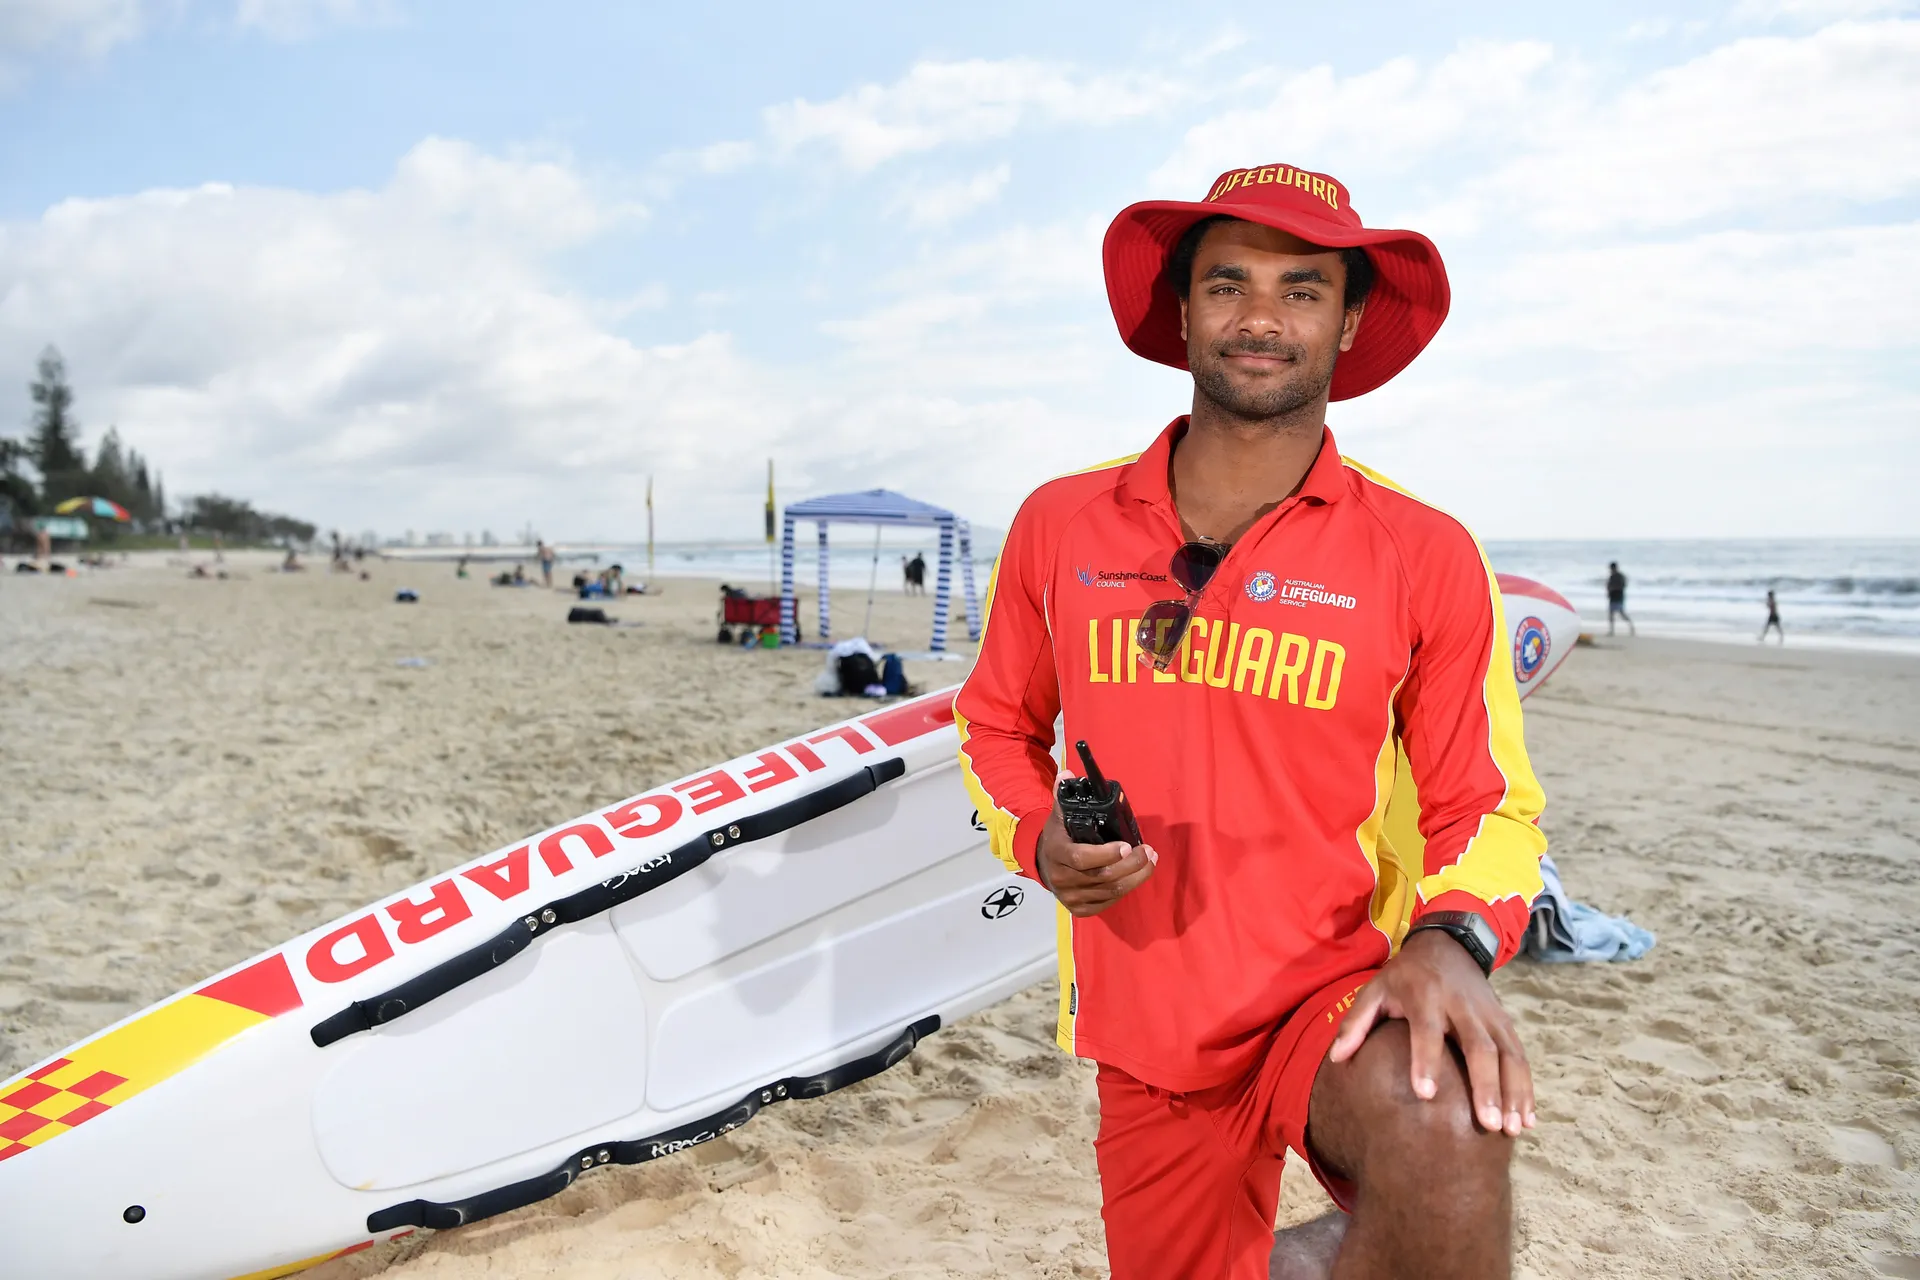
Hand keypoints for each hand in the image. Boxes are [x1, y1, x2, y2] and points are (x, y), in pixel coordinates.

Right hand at [1033, 807, 1156, 917]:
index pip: (1082, 858)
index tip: (1128, 845)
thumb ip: (1063, 795)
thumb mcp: (1058, 816)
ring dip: (1136, 877)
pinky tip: (1137, 876)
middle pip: (1103, 877)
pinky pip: (1108, 902)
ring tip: (1150, 860)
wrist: (1044, 864)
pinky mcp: (1079, 909)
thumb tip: (1067, 773)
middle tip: (1148, 851)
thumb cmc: (1058, 837)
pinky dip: (1126, 889)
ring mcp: (1070, 896)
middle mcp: (1062, 878)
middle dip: (1132, 864)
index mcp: (1057, 853)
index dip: (1107, 854)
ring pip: (1110, 891)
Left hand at [1327, 929, 1535, 1135]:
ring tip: (1512, 1130)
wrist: (1448, 945)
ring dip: (1514, 1092)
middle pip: (1479, 1047)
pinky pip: (1521, 1056)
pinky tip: (1527, 1119)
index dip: (1426, 1059)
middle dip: (1486, 1086)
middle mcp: (1462, 1006)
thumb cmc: (1405, 977)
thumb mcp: (1375, 988)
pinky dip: (1526, 1088)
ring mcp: (1489, 1015)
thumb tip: (1336, 1058)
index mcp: (1426, 996)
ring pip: (1508, 1055)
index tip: (1425, 1095)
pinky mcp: (1505, 1023)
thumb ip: (1356, 1022)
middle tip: (1488, 1124)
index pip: (1427, 1029)